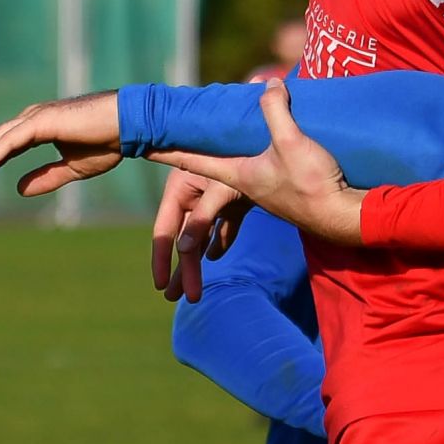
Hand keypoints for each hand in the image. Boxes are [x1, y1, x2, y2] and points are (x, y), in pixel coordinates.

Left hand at [0, 91, 125, 201]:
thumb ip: (46, 177)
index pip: (0, 149)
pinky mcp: (42, 121)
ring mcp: (35, 118)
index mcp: (37, 128)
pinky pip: (10, 142)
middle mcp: (31, 120)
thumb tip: (18, 190)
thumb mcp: (73, 168)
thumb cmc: (108, 141)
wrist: (132, 125)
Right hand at [149, 169, 253, 303]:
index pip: (165, 229)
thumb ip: (205, 216)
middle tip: (178, 298)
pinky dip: (220, 240)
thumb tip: (187, 250)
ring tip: (192, 290)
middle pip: (184, 237)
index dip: (161, 258)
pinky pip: (224, 225)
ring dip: (197, 262)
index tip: (160, 285)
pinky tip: (215, 255)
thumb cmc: (247, 160)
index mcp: (182, 186)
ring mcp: (215, 196)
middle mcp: (194, 192)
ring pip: (202, 235)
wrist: (283, 145)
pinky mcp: (236, 198)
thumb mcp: (225, 188)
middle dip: (182, 269)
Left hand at [150, 79, 362, 257]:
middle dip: (192, 151)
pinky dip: (254, 159)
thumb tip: (268, 83)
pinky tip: (268, 151)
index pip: (191, 158)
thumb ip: (275, 111)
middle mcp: (246, 183)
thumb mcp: (291, 141)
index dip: (166, 149)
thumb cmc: (311, 183)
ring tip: (220, 140)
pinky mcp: (286, 191)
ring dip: (225, 155)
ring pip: (236, 169)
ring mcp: (265, 190)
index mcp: (237, 174)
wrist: (341, 216)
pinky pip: (261, 172)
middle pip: (210, 164)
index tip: (141, 144)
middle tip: (173, 137)